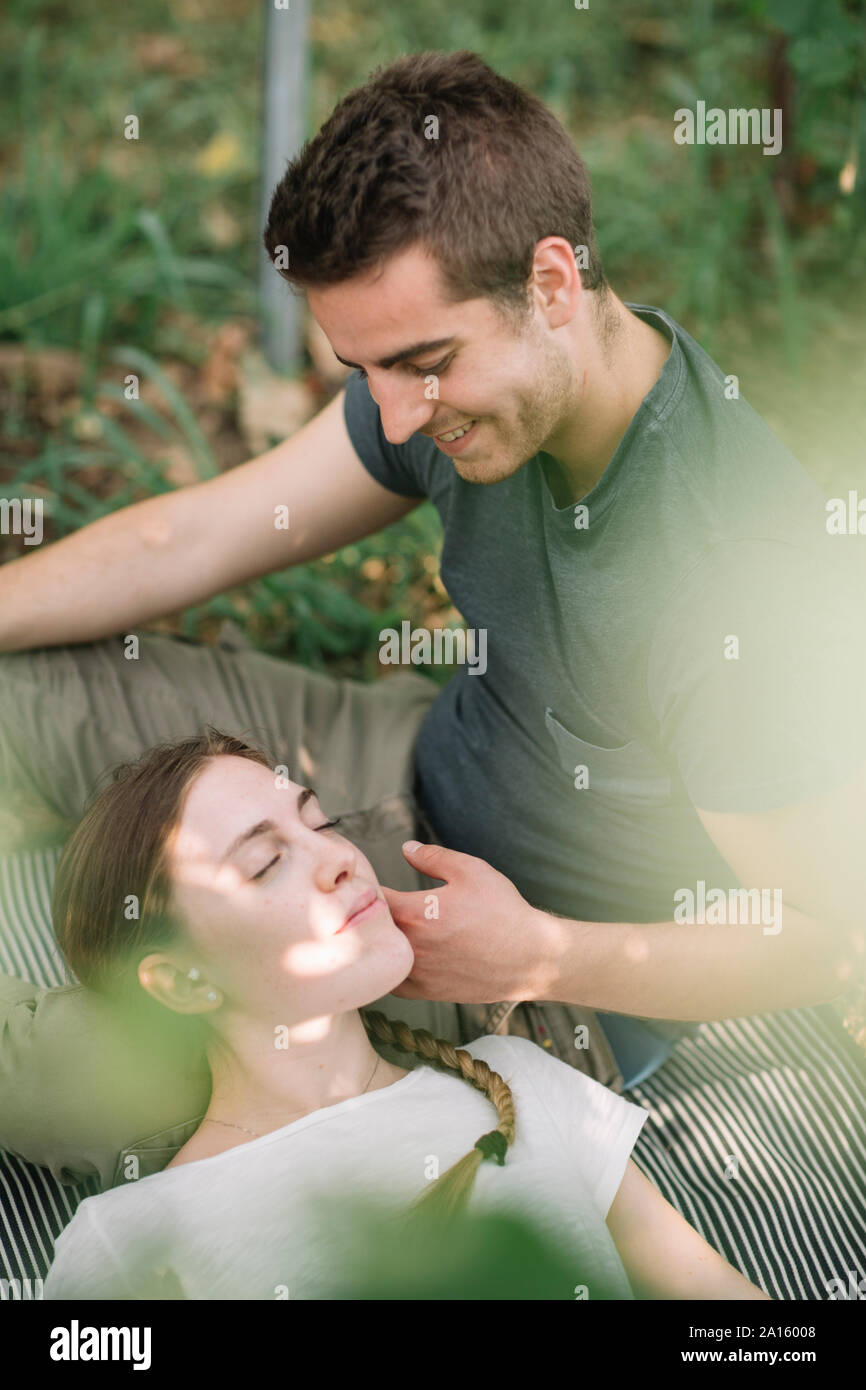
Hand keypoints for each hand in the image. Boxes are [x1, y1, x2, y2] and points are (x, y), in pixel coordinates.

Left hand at [382, 841, 553, 1002]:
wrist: (529, 958)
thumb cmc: (502, 911)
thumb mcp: (471, 871)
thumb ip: (432, 857)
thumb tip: (406, 848)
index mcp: (413, 914)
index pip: (371, 897)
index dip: (367, 886)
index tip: (370, 881)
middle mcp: (408, 947)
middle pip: (370, 929)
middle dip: (370, 914)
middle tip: (375, 903)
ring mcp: (415, 974)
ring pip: (380, 958)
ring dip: (380, 943)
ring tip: (391, 929)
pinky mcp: (425, 993)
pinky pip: (394, 981)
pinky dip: (393, 967)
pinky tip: (405, 953)